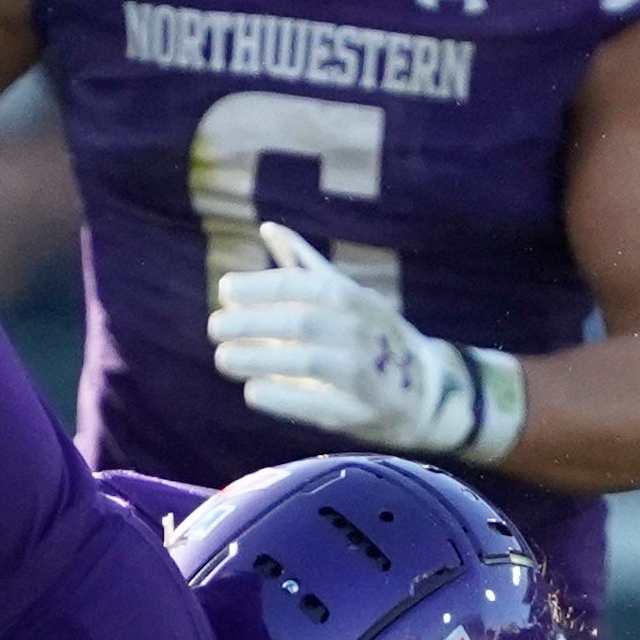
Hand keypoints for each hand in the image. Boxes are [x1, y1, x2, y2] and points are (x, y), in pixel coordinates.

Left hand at [208, 220, 522, 461]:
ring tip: (224, 358)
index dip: (261, 286)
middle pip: (301, 322)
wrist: (424, 387)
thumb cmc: (371, 334)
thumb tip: (269, 229)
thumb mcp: (345, 295)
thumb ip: (305, 265)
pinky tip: (252, 391)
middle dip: (253, 322)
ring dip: (260, 359)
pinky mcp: (361, 409)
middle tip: (215, 327)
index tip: (225, 290)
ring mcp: (364, 370)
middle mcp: (359, 330)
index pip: (301, 286)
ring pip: (308, 361)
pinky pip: (318, 404)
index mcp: (351, 297)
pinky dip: (283, 398)